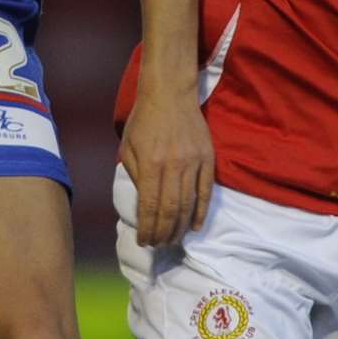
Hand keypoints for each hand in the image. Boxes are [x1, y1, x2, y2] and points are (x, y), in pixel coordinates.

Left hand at [118, 80, 213, 245]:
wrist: (170, 93)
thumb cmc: (144, 120)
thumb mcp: (128, 146)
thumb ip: (135, 175)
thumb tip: (143, 205)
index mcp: (150, 164)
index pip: (149, 206)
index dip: (147, 228)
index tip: (143, 242)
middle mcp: (173, 166)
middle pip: (170, 210)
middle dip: (162, 233)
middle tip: (158, 245)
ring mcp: (193, 162)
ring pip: (188, 205)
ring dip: (179, 228)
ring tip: (172, 240)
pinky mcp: (208, 159)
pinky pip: (206, 192)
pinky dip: (200, 212)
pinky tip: (193, 226)